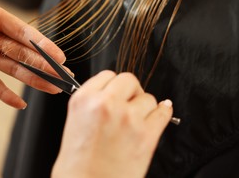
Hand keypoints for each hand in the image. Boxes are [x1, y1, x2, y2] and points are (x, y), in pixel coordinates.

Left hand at [0, 0, 65, 108]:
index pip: (25, 33)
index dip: (43, 45)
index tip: (60, 56)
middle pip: (25, 54)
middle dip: (45, 66)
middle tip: (64, 77)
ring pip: (14, 69)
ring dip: (33, 79)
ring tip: (53, 88)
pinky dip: (4, 94)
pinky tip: (20, 103)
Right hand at [52, 71, 172, 177]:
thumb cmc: (77, 163)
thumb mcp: (75, 122)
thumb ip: (93, 103)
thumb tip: (116, 95)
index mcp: (84, 99)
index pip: (107, 75)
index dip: (114, 85)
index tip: (117, 93)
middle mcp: (105, 104)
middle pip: (129, 80)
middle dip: (131, 91)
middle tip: (129, 104)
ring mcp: (128, 118)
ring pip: (148, 98)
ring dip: (144, 108)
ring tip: (136, 122)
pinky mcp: (146, 135)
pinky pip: (163, 113)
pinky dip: (163, 113)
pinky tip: (160, 114)